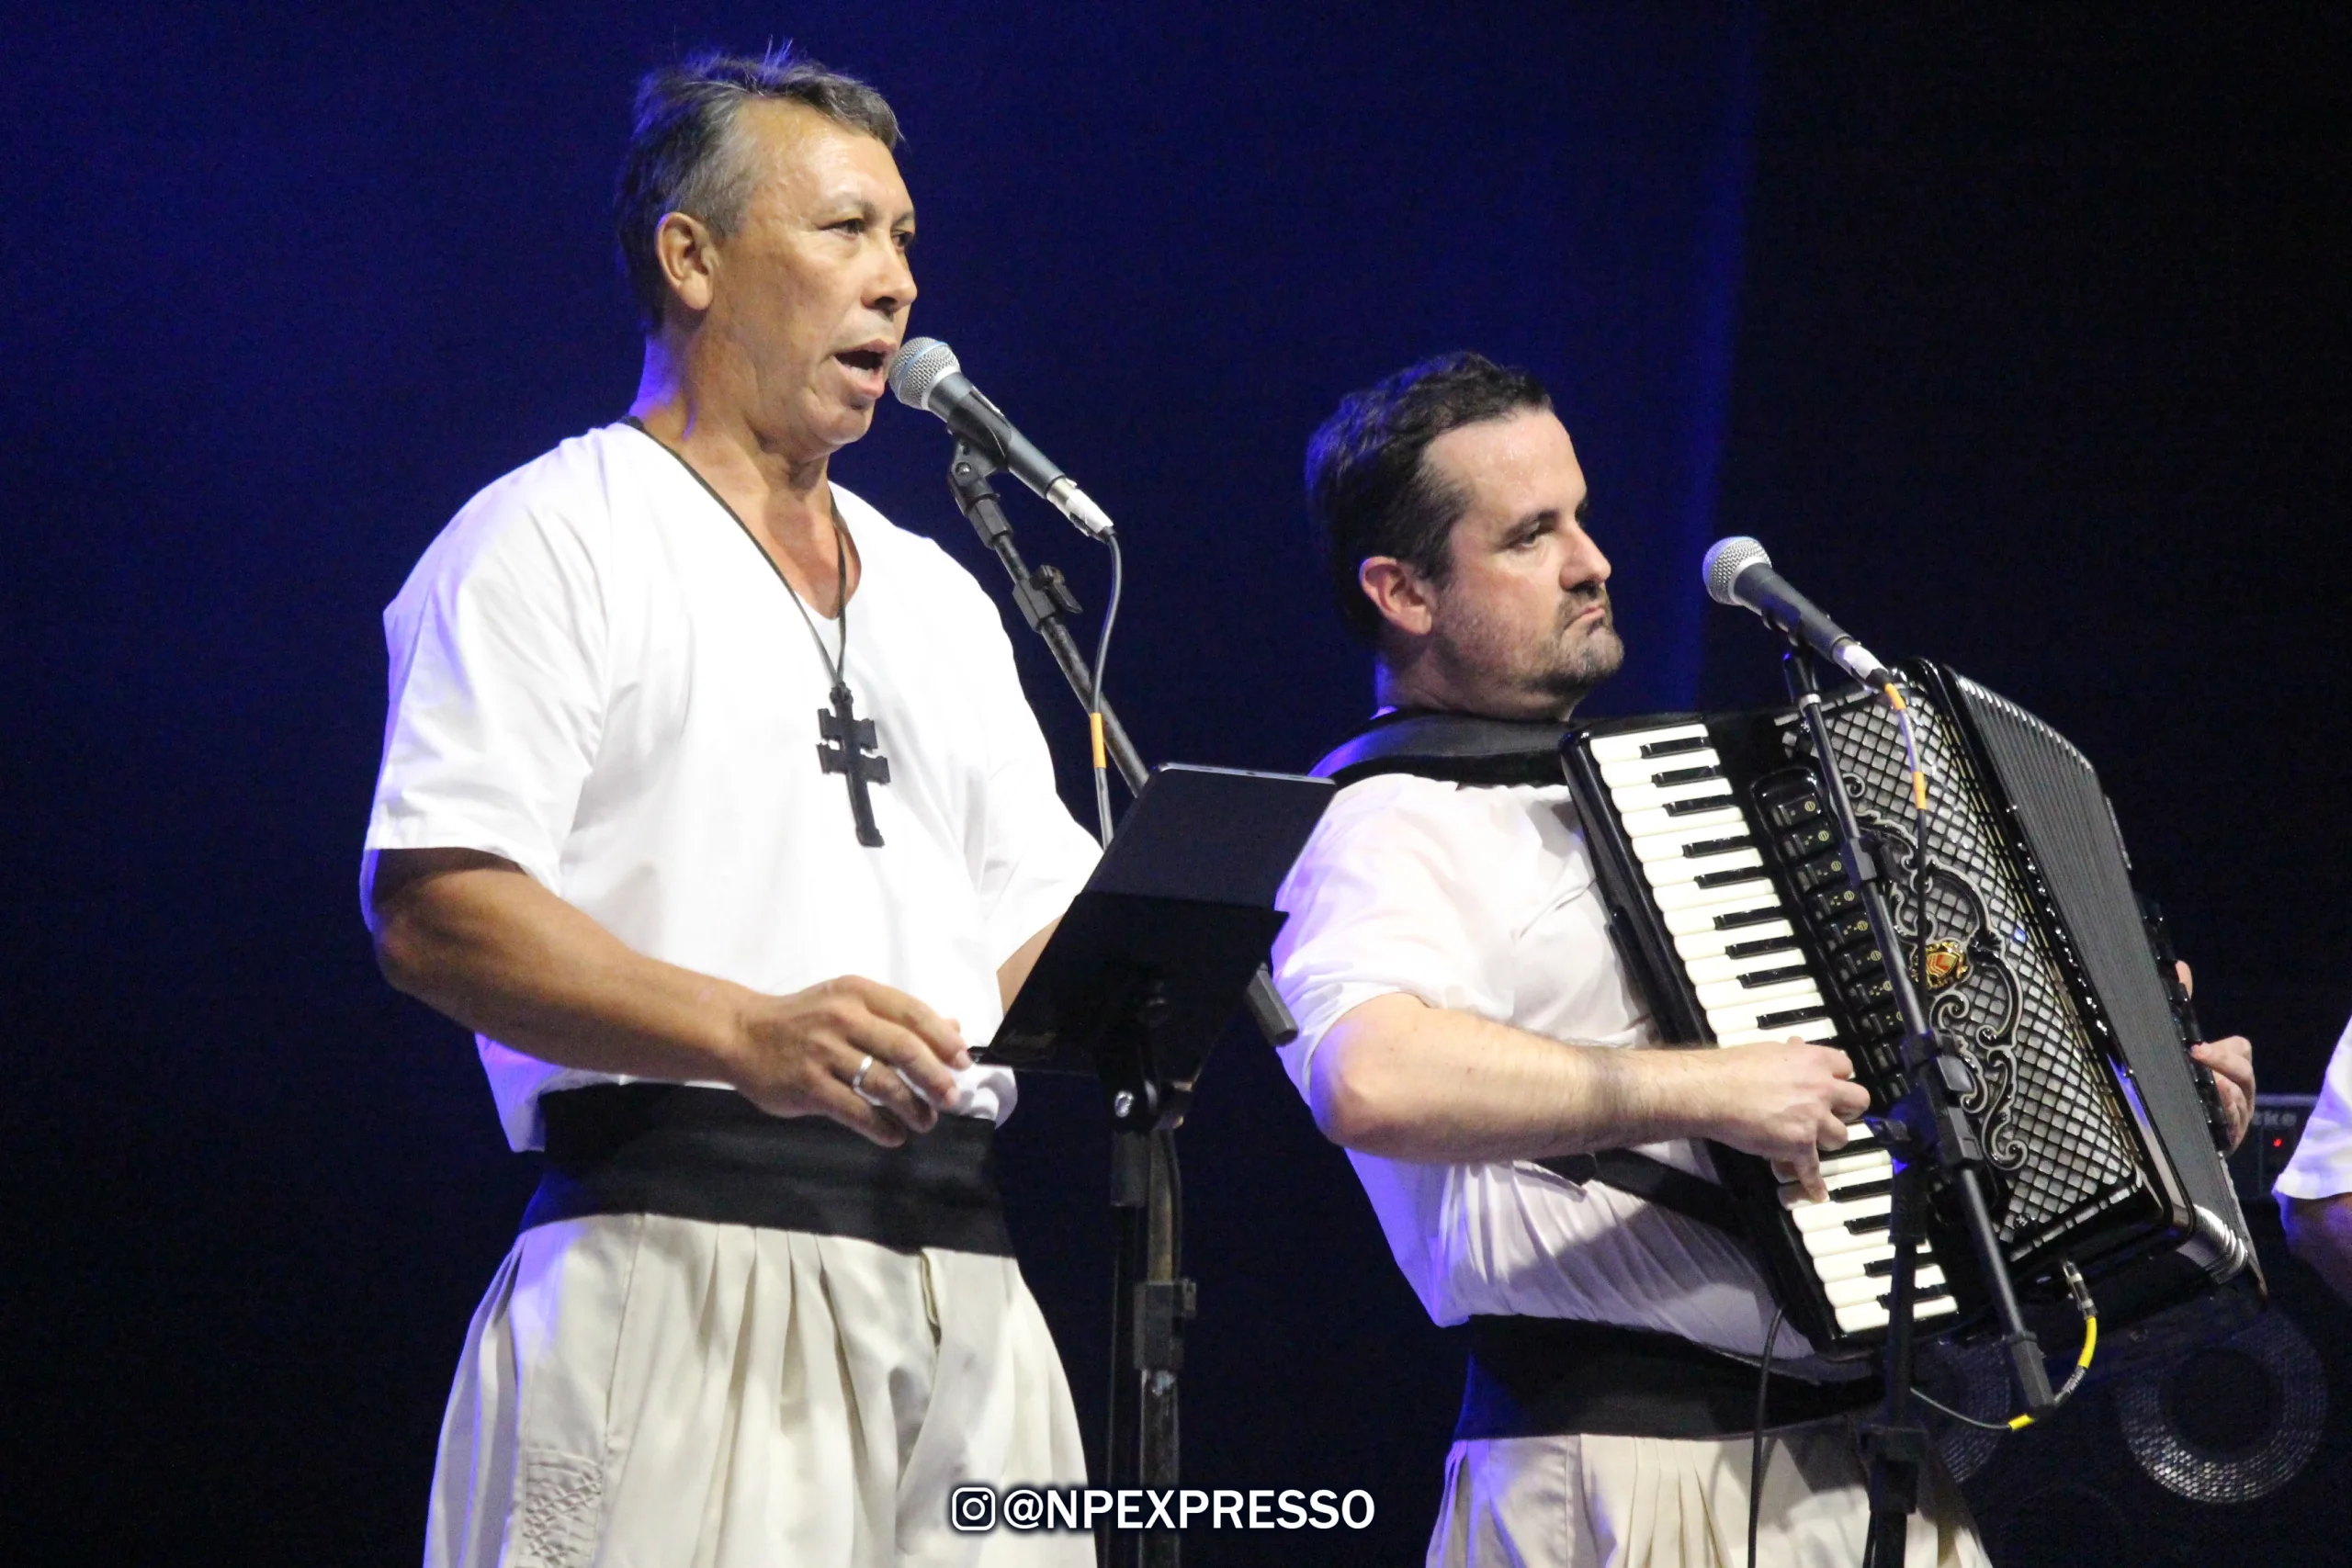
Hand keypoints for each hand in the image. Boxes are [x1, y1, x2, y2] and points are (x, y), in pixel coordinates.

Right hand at [727, 976, 971, 1145]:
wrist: (742, 1034)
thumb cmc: (803, 1018)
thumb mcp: (849, 1003)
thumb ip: (898, 1015)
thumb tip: (953, 1027)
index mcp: (858, 993)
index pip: (914, 1014)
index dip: (945, 1041)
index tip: (964, 1063)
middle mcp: (843, 1018)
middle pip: (905, 1049)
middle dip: (936, 1078)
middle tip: (952, 1098)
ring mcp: (823, 1052)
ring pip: (884, 1084)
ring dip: (913, 1107)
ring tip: (925, 1122)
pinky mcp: (808, 1086)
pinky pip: (855, 1110)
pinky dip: (881, 1126)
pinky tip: (893, 1135)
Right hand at [1698, 1038, 1872, 1200]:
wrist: (1714, 1092)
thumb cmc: (1732, 1068)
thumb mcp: (1768, 1050)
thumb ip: (1790, 1055)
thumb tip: (1795, 1049)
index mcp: (1814, 1061)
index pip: (1845, 1067)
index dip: (1838, 1077)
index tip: (1831, 1084)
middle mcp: (1821, 1090)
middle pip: (1858, 1101)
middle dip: (1847, 1109)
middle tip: (1832, 1113)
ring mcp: (1813, 1119)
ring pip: (1841, 1136)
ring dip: (1827, 1139)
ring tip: (1812, 1141)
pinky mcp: (1800, 1145)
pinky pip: (1812, 1168)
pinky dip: (1813, 1183)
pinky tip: (1817, 1192)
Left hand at [2176, 961, 2254, 1151]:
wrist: (2174, 1135)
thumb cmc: (2183, 1084)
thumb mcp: (2183, 1048)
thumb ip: (2182, 1007)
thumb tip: (2180, 966)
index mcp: (2229, 1067)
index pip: (2239, 1050)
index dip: (2223, 1049)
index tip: (2196, 1047)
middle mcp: (2237, 1091)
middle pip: (2243, 1075)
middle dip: (2223, 1065)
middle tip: (2196, 1057)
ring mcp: (2234, 1117)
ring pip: (2236, 1102)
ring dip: (2220, 1094)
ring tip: (2204, 1086)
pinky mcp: (2224, 1140)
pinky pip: (2228, 1128)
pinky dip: (2218, 1119)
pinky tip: (2203, 1114)